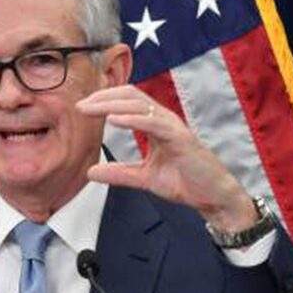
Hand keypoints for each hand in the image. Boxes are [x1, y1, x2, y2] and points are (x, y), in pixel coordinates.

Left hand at [76, 85, 256, 231]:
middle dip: (103, 97)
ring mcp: (173, 127)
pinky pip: (154, 123)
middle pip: (130, 96)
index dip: (104, 100)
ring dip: (111, 104)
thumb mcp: (143, 177)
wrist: (212, 196)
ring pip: (139, 106)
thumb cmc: (184, 181)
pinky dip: (132, 119)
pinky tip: (114, 119)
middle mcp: (164, 120)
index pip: (127, 102)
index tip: (82, 108)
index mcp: (156, 124)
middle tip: (80, 105)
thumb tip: (91, 172)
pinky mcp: (180, 139)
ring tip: (90, 109)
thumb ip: (119, 173)